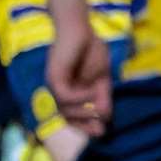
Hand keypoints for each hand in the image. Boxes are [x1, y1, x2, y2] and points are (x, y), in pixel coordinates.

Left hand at [46, 14, 111, 135]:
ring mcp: (55, 84)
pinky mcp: (55, 77)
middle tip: (99, 131)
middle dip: (84, 125)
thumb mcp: (101, 77)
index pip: (73, 115)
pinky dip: (80, 98)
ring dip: (83, 112)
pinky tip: (92, 92)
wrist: (79, 27)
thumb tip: (106, 116)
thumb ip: (101, 95)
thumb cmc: (90, 48)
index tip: (101, 132)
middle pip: (67, 117)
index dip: (86, 125)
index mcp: (69, 91)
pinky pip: (66, 96)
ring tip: (98, 110)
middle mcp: (58, 90)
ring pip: (65, 109)